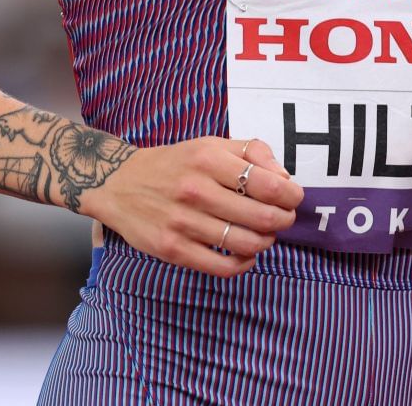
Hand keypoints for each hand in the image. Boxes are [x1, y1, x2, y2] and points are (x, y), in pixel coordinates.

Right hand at [78, 136, 303, 276]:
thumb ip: (251, 152)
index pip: (266, 183)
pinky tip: (246, 254)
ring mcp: (183, 222)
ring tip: (264, 234)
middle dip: (282, 220)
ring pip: (245, 244)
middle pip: (261, 216)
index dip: (290, 195)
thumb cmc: (174, 164)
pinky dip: (244, 263)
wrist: (118, 183)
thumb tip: (284, 176)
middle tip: (283, 218)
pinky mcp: (173, 249)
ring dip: (266, 241)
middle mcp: (195, 190)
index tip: (293, 197)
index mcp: (208, 159)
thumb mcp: (210, 145)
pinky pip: (222, 267)